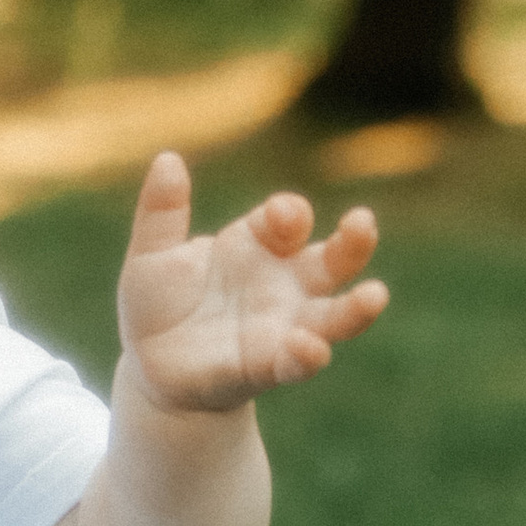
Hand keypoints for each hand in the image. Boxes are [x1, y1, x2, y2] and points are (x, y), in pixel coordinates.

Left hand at [115, 152, 387, 416]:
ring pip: (334, 315)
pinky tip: (308, 346)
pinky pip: (297, 362)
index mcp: (258, 245)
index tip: (280, 215)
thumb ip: (161, 213)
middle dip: (354, 241)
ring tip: (375, 295)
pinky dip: (307, 355)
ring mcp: (283, 326)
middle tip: (362, 222)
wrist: (150, 365)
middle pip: (334, 259)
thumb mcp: (151, 255)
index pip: (287, 220)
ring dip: (356, 307)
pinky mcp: (269, 367)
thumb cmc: (160, 304)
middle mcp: (284, 283)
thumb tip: (167, 158)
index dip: (288, 213)